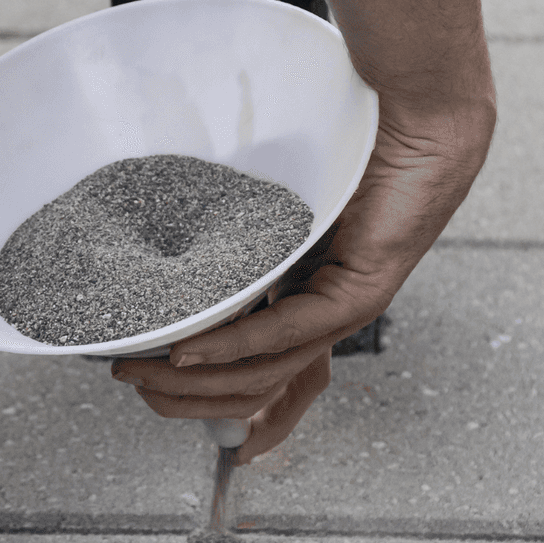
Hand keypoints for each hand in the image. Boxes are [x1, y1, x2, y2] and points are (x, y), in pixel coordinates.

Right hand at [110, 97, 494, 463]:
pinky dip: (233, 346)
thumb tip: (170, 276)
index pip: (275, 384)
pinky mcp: (359, 292)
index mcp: (311, 304)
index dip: (232, 415)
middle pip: (256, 389)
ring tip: (145, 370)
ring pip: (266, 372)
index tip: (181, 423)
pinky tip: (190, 350)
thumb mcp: (272, 218)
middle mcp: (329, 317)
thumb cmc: (344, 155)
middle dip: (188, 399)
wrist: (411, 118)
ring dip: (197, 378)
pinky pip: (287, 333)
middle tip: (132, 382)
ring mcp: (346, 310)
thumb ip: (237, 255)